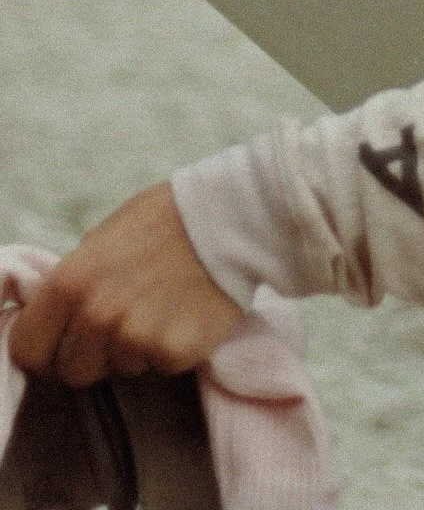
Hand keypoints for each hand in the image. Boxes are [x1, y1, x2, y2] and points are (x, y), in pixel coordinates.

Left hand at [8, 183, 244, 385]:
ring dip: (135, 349)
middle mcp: (97, 316)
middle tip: (122, 323)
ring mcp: (135, 339)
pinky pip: (159, 367)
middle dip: (92, 355)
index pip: (27, 350)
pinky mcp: (173, 354)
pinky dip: (170, 348)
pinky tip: (185, 313)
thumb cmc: (165, 219)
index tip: (62, 343)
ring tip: (162, 306)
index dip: (44, 349)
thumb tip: (57, 314)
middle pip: (72, 372)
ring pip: (120, 370)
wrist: (230, 217)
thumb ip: (76, 281)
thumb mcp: (103, 238)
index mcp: (70, 283)